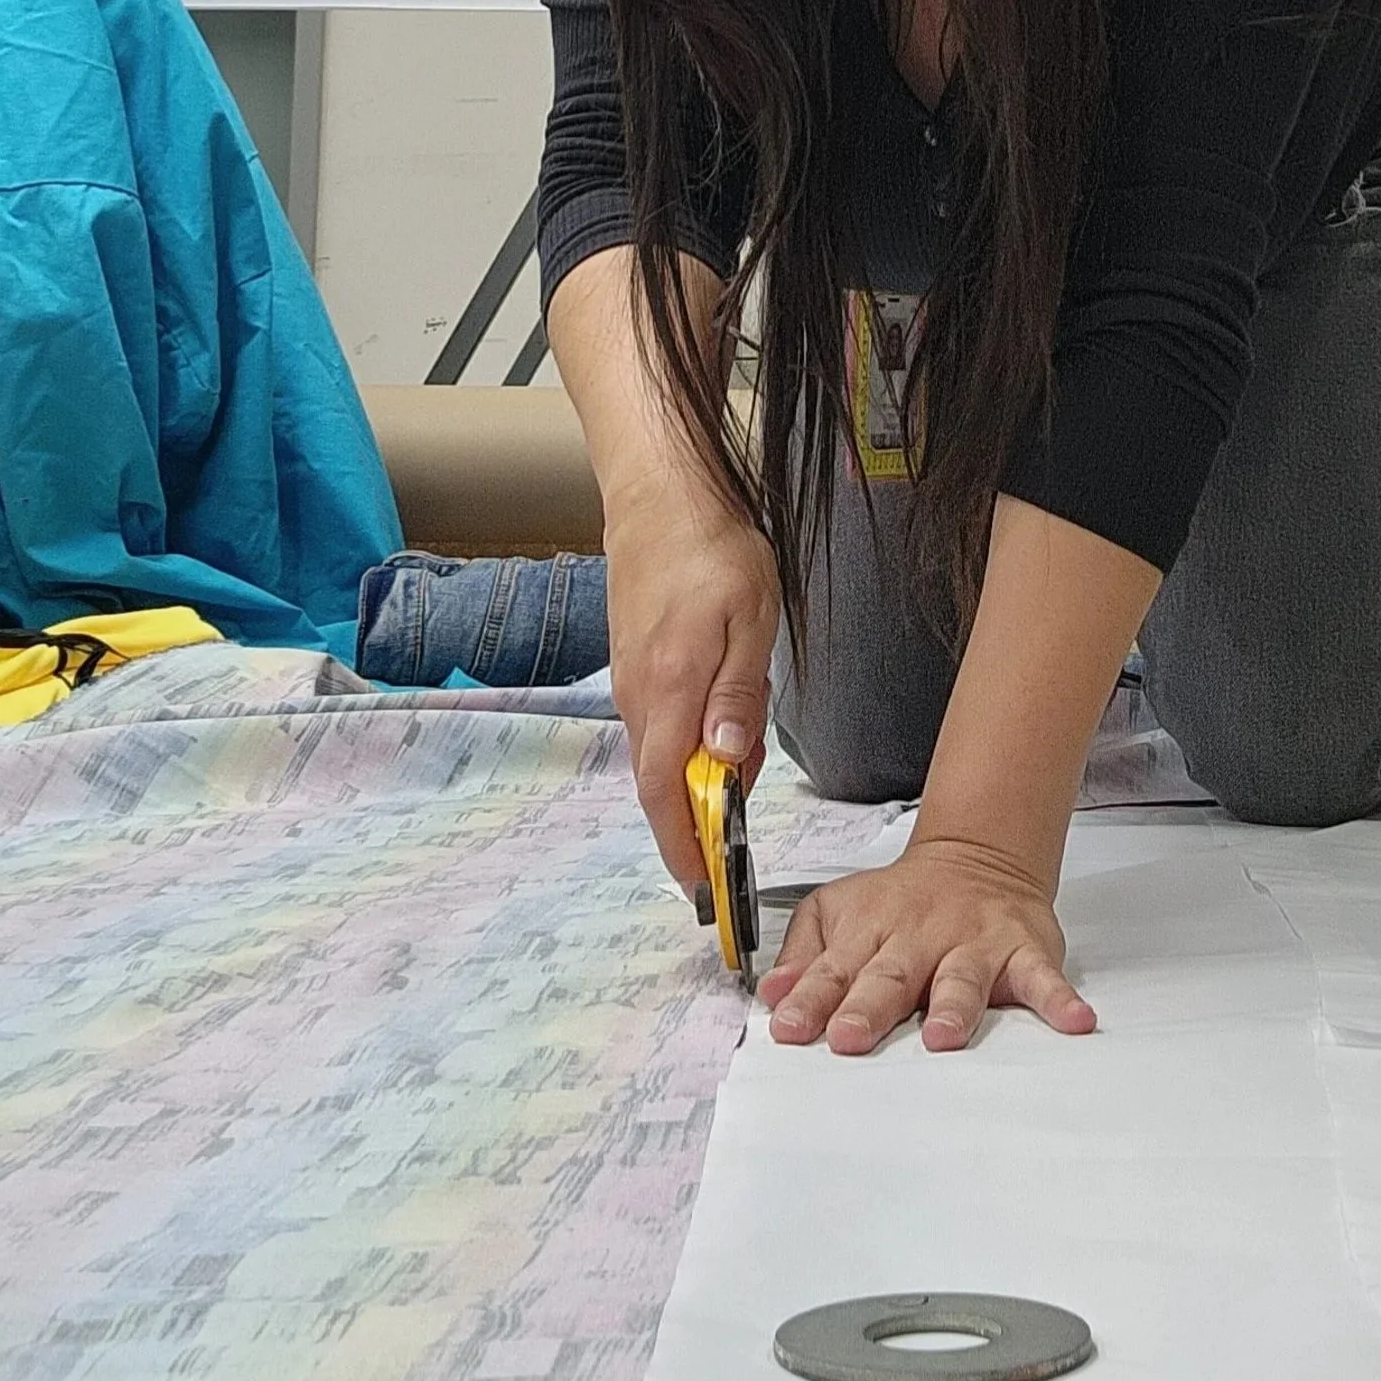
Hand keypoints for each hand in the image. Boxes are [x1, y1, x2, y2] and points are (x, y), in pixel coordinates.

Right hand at [604, 476, 781, 891]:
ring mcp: (631, 680)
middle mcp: (638, 695)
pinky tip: (723, 726)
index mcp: (667, 691)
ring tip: (741, 766)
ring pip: (661, 754)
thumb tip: (727, 760)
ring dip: (696, 781)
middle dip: (693, 826)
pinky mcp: (634, 664)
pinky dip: (688, 746)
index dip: (682, 846)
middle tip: (733, 843)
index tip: (703, 886)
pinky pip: (660, 725)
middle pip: (659, 784)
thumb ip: (739, 694)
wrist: (661, 494)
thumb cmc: (711, 548)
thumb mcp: (750, 621)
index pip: (665, 793)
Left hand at [759, 835, 1096, 1054]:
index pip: (832, 971)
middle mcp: (918, 939)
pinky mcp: (1022, 951)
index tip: (789, 1029)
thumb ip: (804, 954)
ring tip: (942, 1037)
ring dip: (952, 1007)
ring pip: (960, 979)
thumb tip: (772, 995)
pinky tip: (1073, 1022)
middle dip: (868, 1009)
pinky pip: (1042, 979)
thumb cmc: (900, 900)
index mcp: (869, 933)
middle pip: (889, 977)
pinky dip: (1058, 1000)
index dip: (809, 1001)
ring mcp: (972, 945)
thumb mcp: (837, 910)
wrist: (977, 856)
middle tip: (850, 1039)